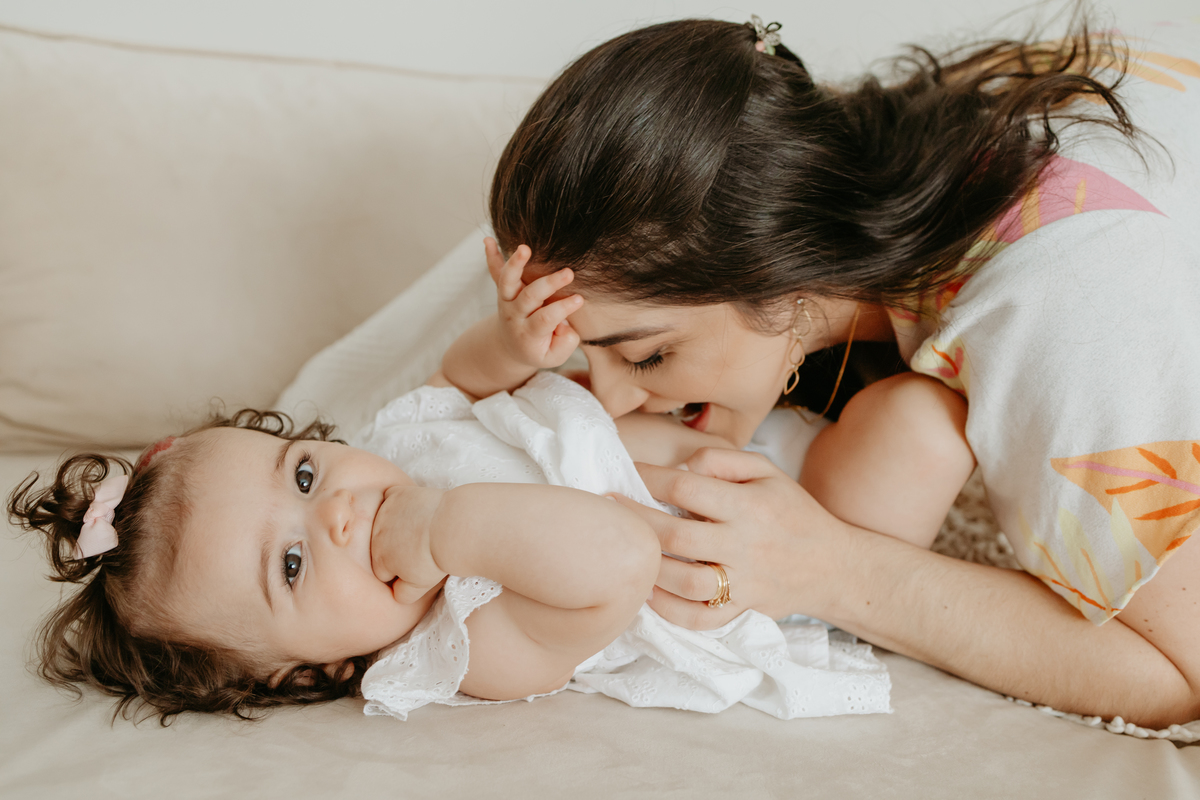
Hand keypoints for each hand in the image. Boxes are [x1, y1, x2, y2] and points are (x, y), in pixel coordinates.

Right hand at [370, 484, 447, 603]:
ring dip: (396, 525)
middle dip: (396, 548)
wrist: (453, 527)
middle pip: (380, 546)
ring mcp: (385, 513)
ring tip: (421, 529)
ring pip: (384, 522)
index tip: (417, 566)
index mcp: (380, 561)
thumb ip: (402, 595)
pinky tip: (416, 509)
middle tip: (420, 547)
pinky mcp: (396, 494)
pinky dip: (400, 503)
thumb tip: (395, 594)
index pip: (382, 571)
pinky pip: (390, 498)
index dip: (400, 571)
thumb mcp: (420, 586)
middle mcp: (376, 536)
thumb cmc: (438, 558)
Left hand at [485, 237, 581, 370]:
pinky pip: (495, 272)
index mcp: (528, 334)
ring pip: (507, 282)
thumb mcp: (554, 357)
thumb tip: (564, 322)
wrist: (511, 348)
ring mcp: (506, 300)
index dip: (562, 309)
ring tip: (524, 248)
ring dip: (515, 264)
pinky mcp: (504, 290)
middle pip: (528, 297)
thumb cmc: (539, 350)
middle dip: (548, 284)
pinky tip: (488, 240)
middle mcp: (514, 315)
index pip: (545, 320)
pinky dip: (491, 256)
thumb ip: (564, 342)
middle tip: (569, 273)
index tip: (580, 299)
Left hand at [612, 448, 847, 628]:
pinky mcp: (742, 610)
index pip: (688, 488)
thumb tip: (683, 465)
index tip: (629, 472)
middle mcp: (746, 544)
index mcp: (751, 505)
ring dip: (649, 566)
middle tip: (610, 507)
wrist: (833, 565)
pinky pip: (700, 618)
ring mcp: (744, 582)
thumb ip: (724, 460)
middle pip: (677, 535)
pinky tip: (648, 591)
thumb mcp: (768, 472)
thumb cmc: (792, 511)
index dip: (650, 477)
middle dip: (637, 519)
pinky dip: (668, 609)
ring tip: (628, 549)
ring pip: (686, 582)